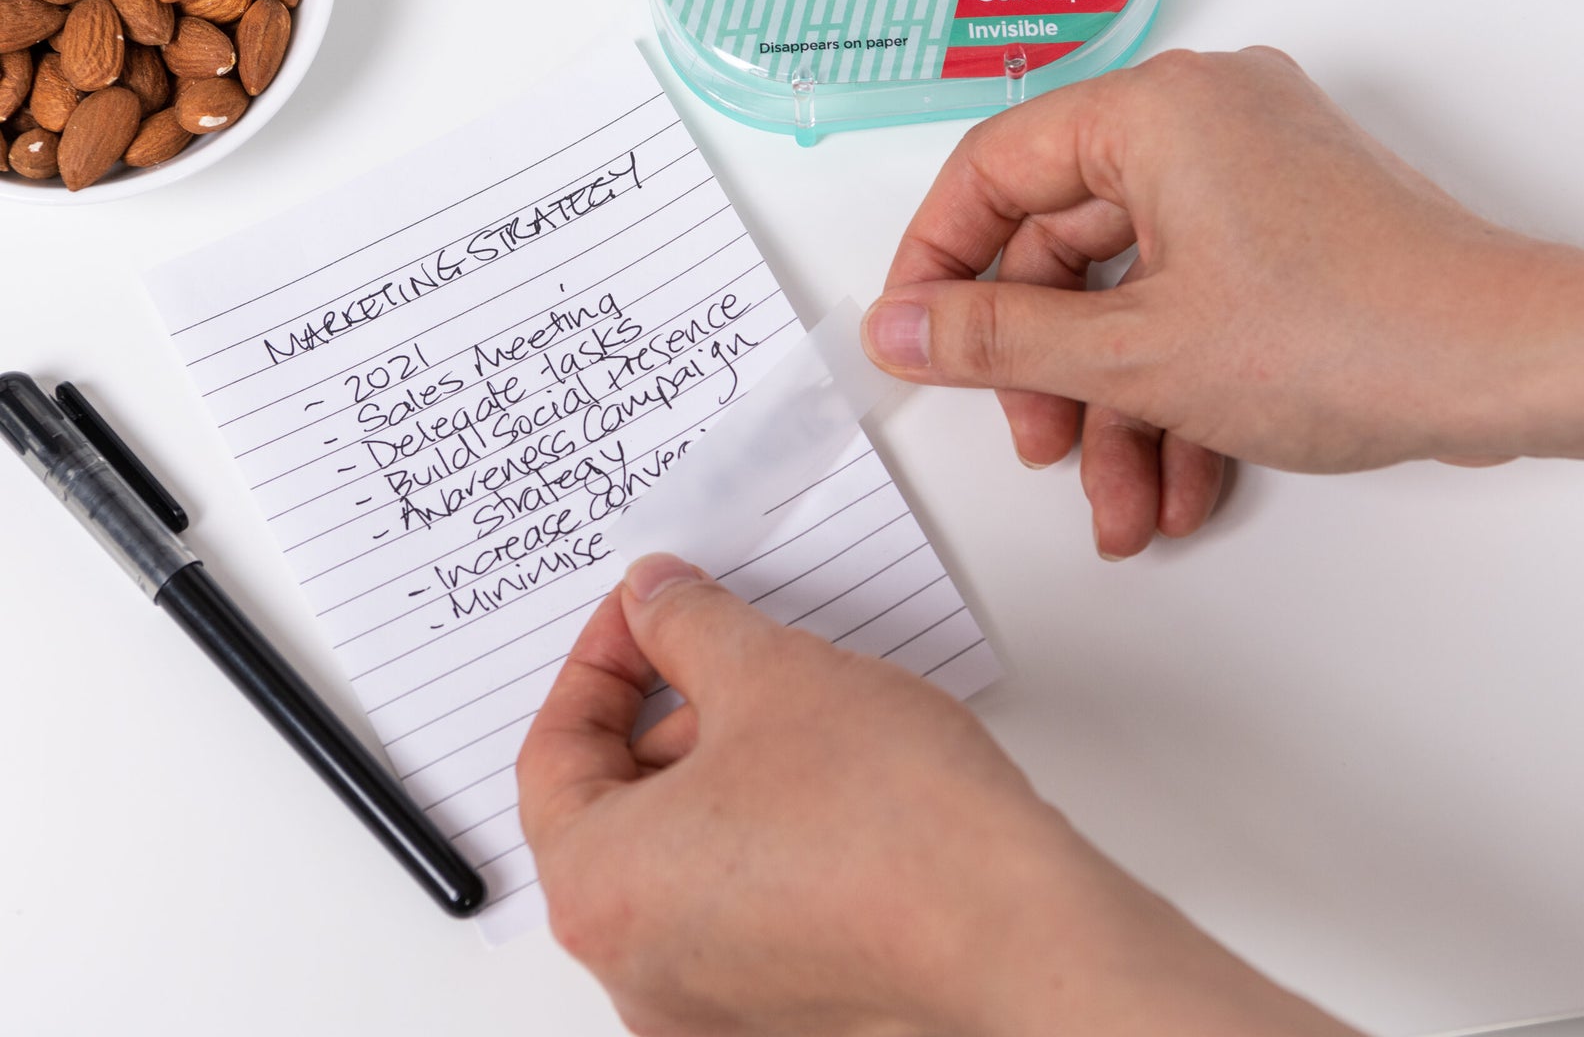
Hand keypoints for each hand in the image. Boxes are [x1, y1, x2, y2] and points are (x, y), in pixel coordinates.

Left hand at [518, 554, 1361, 1036]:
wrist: (1018, 927)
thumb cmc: (895, 825)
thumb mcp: (769, 673)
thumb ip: (687, 624)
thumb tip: (654, 600)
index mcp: (602, 890)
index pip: (552, 752)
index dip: (600, 657)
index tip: (642, 610)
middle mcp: (637, 967)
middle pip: (613, 806)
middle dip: (665, 708)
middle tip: (719, 643)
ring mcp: (707, 1002)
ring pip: (676, 852)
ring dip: (713, 764)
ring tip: (787, 703)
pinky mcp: (778, 1006)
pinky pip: (733, 895)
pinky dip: (752, 825)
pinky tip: (820, 776)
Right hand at [862, 48, 1583, 558]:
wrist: (1514, 368)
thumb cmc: (1358, 332)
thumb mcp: (1135, 352)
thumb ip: (995, 337)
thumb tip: (899, 326)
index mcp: (1153, 110)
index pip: (993, 167)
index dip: (937, 261)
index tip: (914, 334)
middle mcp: (1199, 121)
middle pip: (1064, 244)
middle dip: (1048, 368)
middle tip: (1034, 439)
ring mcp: (1248, 174)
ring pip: (1130, 291)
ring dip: (1113, 404)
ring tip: (1118, 495)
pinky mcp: (1284, 227)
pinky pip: (1190, 298)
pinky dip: (1173, 385)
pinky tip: (1177, 479)